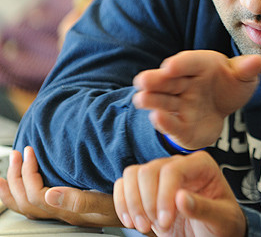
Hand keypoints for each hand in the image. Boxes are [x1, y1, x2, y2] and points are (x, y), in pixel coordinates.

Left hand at [0, 146, 119, 226]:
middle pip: (25, 202)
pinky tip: (25, 182)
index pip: (35, 195)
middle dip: (14, 178)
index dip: (27, 173)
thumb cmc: (129, 207)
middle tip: (17, 155)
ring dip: (13, 187)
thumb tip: (50, 193)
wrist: (141, 215)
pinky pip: (36, 204)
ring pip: (27, 206)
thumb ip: (80, 199)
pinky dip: (23, 192)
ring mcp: (64, 211)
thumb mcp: (109, 201)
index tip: (30, 152)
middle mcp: (62, 213)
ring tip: (10, 167)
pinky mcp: (69, 207)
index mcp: (68, 210)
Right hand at [113, 151, 245, 236]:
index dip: (164, 196)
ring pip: (133, 175)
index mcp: (201, 165)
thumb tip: (180, 198)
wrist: (213, 234)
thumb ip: (204, 208)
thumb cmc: (223, 223)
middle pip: (149, 171)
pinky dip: (122, 203)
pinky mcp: (148, 190)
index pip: (173, 170)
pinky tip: (131, 220)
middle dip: (147, 202)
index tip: (166, 221)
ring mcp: (162, 177)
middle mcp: (180, 166)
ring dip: (132, 203)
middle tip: (158, 226)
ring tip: (143, 225)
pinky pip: (124, 185)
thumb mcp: (221, 218)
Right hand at [133, 50, 260, 149]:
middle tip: (143, 81)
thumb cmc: (231, 84)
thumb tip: (259, 62)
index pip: (190, 62)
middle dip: (156, 80)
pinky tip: (156, 119)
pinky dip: (165, 122)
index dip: (180, 64)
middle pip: (170, 81)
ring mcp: (181, 103)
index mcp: (201, 65)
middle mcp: (186, 82)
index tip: (170, 66)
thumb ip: (248, 69)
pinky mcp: (180, 124)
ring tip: (141, 99)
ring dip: (153, 100)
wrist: (223, 106)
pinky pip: (173, 124)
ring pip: (165, 101)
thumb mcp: (243, 76)